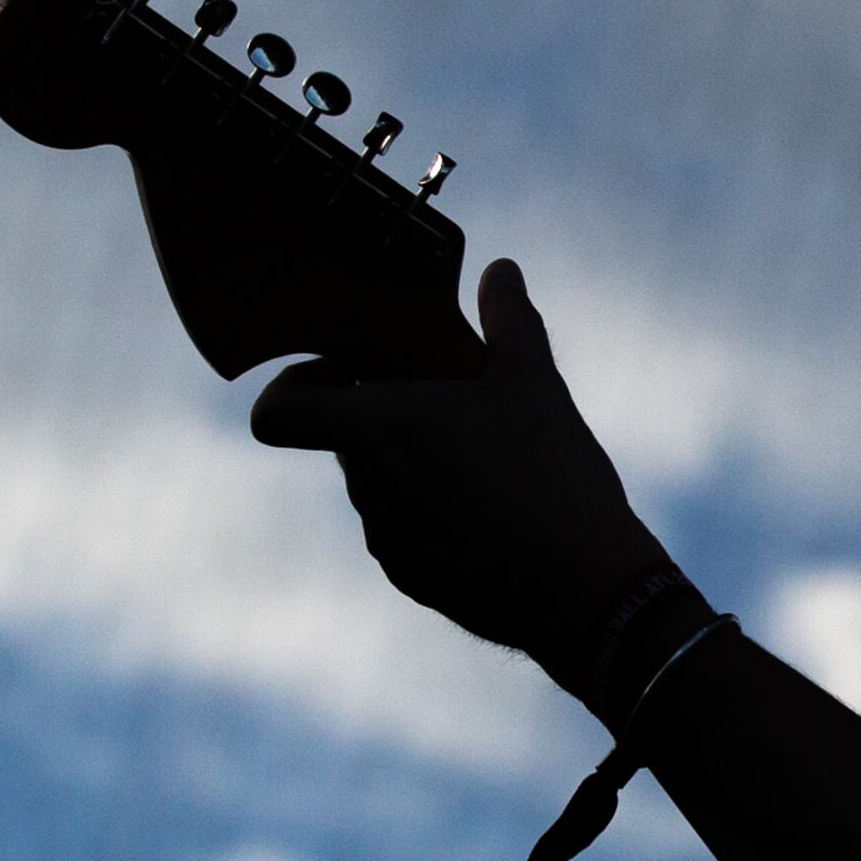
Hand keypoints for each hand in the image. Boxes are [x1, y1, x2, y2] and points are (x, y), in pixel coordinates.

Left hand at [251, 260, 672, 701]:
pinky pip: (405, 535)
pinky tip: (494, 512)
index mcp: (377, 430)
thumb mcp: (534, 379)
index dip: (294, 386)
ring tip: (481, 458)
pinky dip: (432, 516)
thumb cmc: (550, 473)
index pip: (276, 413)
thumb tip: (500, 270)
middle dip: (380, 416)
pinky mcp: (414, 582)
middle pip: (342, 439)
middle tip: (443, 400)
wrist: (585, 589)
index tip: (347, 373)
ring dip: (409, 466)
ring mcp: (387, 542)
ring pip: (376, 488)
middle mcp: (367, 489)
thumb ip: (508, 318)